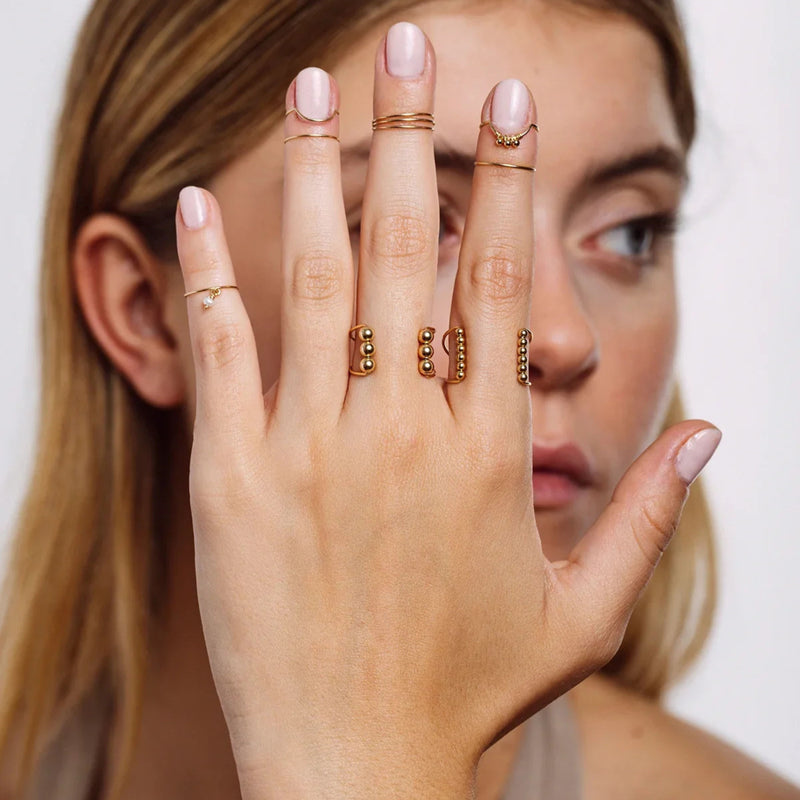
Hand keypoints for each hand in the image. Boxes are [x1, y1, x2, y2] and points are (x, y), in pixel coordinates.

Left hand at [174, 25, 720, 799]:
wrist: (360, 769)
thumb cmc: (469, 691)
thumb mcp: (583, 613)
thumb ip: (647, 516)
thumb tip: (714, 432)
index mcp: (490, 452)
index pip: (501, 283)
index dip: (505, 182)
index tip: (503, 103)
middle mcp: (404, 435)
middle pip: (413, 251)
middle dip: (412, 135)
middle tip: (407, 43)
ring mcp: (312, 455)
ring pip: (319, 280)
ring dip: (316, 172)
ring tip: (312, 84)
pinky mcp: (233, 484)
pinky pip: (223, 353)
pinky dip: (211, 270)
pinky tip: (201, 200)